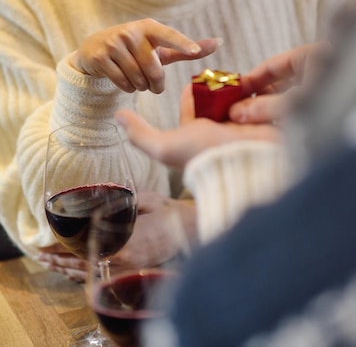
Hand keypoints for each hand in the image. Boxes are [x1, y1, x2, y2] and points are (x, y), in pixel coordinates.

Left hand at [38, 192, 195, 281]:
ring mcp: (128, 268)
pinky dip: (84, 273)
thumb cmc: (173, 214)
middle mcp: (123, 259)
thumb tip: (107, 203)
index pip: (83, 249)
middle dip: (58, 260)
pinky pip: (103, 275)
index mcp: (124, 242)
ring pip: (90, 273)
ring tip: (51, 262)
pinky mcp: (134, 270)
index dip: (61, 248)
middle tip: (41, 255)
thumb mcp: (148, 200)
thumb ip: (126, 203)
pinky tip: (74, 269)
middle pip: (81, 265)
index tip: (45, 245)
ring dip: (68, 269)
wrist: (194, 233)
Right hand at [70, 18, 221, 92]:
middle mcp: (130, 32)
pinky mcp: (99, 57)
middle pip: (154, 69)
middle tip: (154, 86)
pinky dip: (127, 88)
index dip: (183, 44)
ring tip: (138, 81)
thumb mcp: (160, 47)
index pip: (170, 36)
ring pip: (137, 78)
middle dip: (156, 84)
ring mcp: (113, 43)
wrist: (95, 48)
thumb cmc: (137, 49)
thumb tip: (219, 42)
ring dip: (141, 87)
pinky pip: (122, 82)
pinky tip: (125, 82)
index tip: (195, 52)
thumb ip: (187, 48)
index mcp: (149, 27)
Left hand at [116, 42, 330, 167]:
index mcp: (198, 133)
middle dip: (218, 86)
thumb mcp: (166, 147)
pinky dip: (259, 91)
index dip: (192, 91)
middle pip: (217, 99)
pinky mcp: (264, 121)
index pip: (193, 105)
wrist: (244, 164)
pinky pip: (260, 100)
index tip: (193, 77)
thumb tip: (118, 116)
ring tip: (239, 76)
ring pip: (239, 98)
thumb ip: (140, 134)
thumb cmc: (203, 157)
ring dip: (238, 88)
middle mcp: (220, 130)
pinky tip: (259, 82)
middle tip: (218, 72)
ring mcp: (243, 125)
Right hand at [229, 41, 331, 122]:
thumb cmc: (337, 99)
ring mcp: (324, 90)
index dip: (253, 78)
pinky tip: (270, 131)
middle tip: (237, 111)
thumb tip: (236, 113)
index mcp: (313, 57)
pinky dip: (285, 119)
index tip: (234, 90)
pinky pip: (300, 110)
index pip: (274, 64)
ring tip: (249, 123)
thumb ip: (265, 108)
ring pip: (289, 98)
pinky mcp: (327, 107)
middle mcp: (319, 72)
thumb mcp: (295, 104)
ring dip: (270, 110)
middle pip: (281, 83)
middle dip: (259, 97)